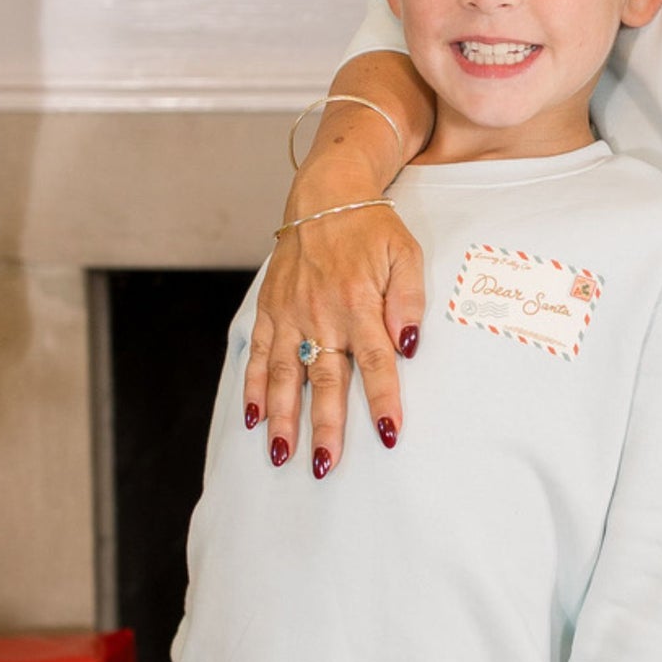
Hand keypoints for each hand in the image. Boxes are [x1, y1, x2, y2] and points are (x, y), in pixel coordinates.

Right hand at [244, 61, 433, 472]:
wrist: (325, 195)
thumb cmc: (373, 229)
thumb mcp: (406, 253)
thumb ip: (408, 299)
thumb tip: (408, 344)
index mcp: (359, 301)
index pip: (374, 360)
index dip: (382, 399)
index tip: (388, 434)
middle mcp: (321, 312)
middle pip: (324, 379)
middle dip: (324, 426)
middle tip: (324, 466)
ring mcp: (290, 314)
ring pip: (284, 374)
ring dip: (283, 417)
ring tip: (282, 455)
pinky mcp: (270, 310)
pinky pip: (259, 354)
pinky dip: (253, 387)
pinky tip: (254, 419)